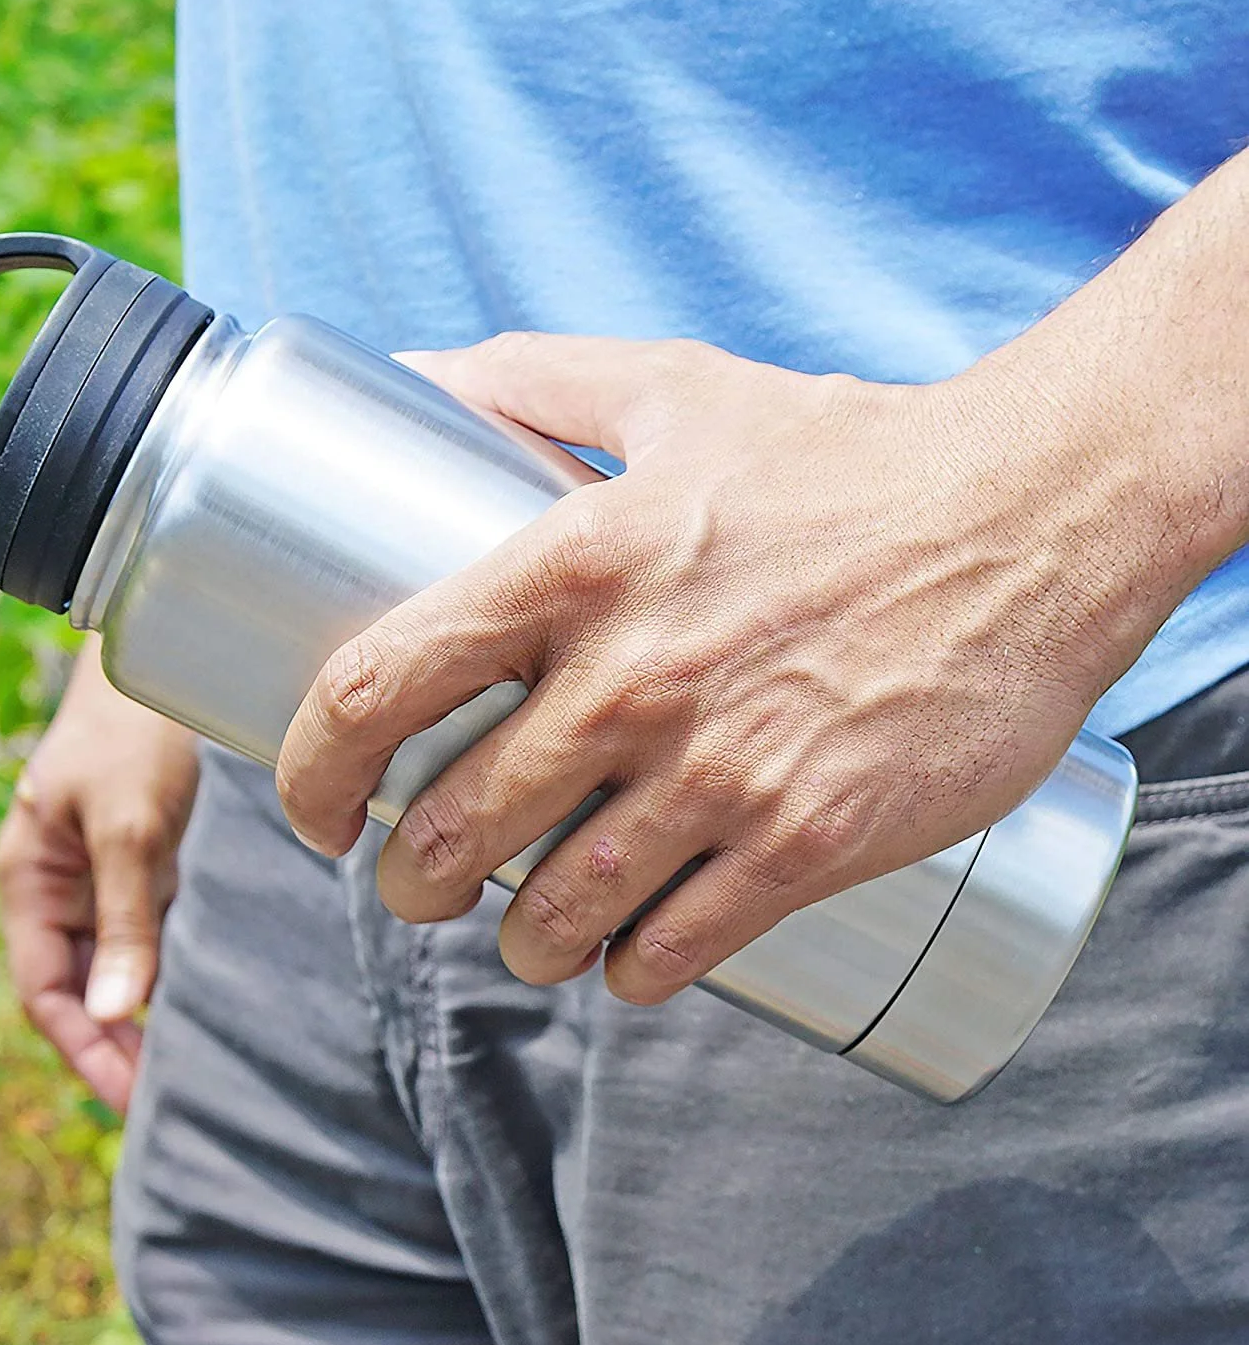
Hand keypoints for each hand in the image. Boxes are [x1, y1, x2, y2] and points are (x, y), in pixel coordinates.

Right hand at [0, 636, 197, 1110]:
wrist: (163, 657)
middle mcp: (62, 885)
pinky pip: (152, 928)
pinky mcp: (146, 857)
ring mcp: (105, 872)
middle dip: (114, 1043)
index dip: (83, 1048)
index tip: (131, 1099)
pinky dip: (171, 967)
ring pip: (117, 962)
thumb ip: (125, 918)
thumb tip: (117, 1011)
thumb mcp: (128, 828)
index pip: (46, 989)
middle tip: (170, 1098)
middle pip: (79, 985)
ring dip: (145, 1011)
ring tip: (193, 1065)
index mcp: (32, 881)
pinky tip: (206, 998)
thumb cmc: (132, 736)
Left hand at [276, 333, 1185, 1004]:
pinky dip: (626, 971)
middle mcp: (628, 677)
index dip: (311, 767)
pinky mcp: (807, 843)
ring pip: (554, 911)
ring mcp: (718, 771)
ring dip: (515, 943)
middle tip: (416, 881)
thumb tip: (411, 372)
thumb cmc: (845, 451)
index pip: (377, 689)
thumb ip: (532, 375)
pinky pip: (670, 950)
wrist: (1034, 514)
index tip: (313, 807)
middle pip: (449, 829)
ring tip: (519, 932)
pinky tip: (623, 958)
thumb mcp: (677, 385)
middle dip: (409, 880)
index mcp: (571, 562)